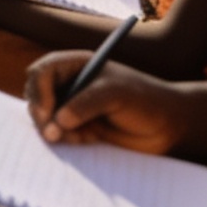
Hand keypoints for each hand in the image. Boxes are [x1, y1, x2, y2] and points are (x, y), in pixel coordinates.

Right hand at [25, 53, 187, 152]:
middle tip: (52, 134)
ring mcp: (75, 107)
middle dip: (41, 114)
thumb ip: (84, 105)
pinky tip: (88, 141)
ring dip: (54, 130)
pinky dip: (67, 140)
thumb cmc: (143, 100)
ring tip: (78, 138)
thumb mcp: (114, 95)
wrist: (168, 126)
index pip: (43, 72)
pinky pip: (62, 134)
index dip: (39, 91)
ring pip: (47, 117)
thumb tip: (56, 122)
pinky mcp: (82, 128)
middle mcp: (71, 84)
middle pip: (37, 94)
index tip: (47, 114)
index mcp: (75, 65)